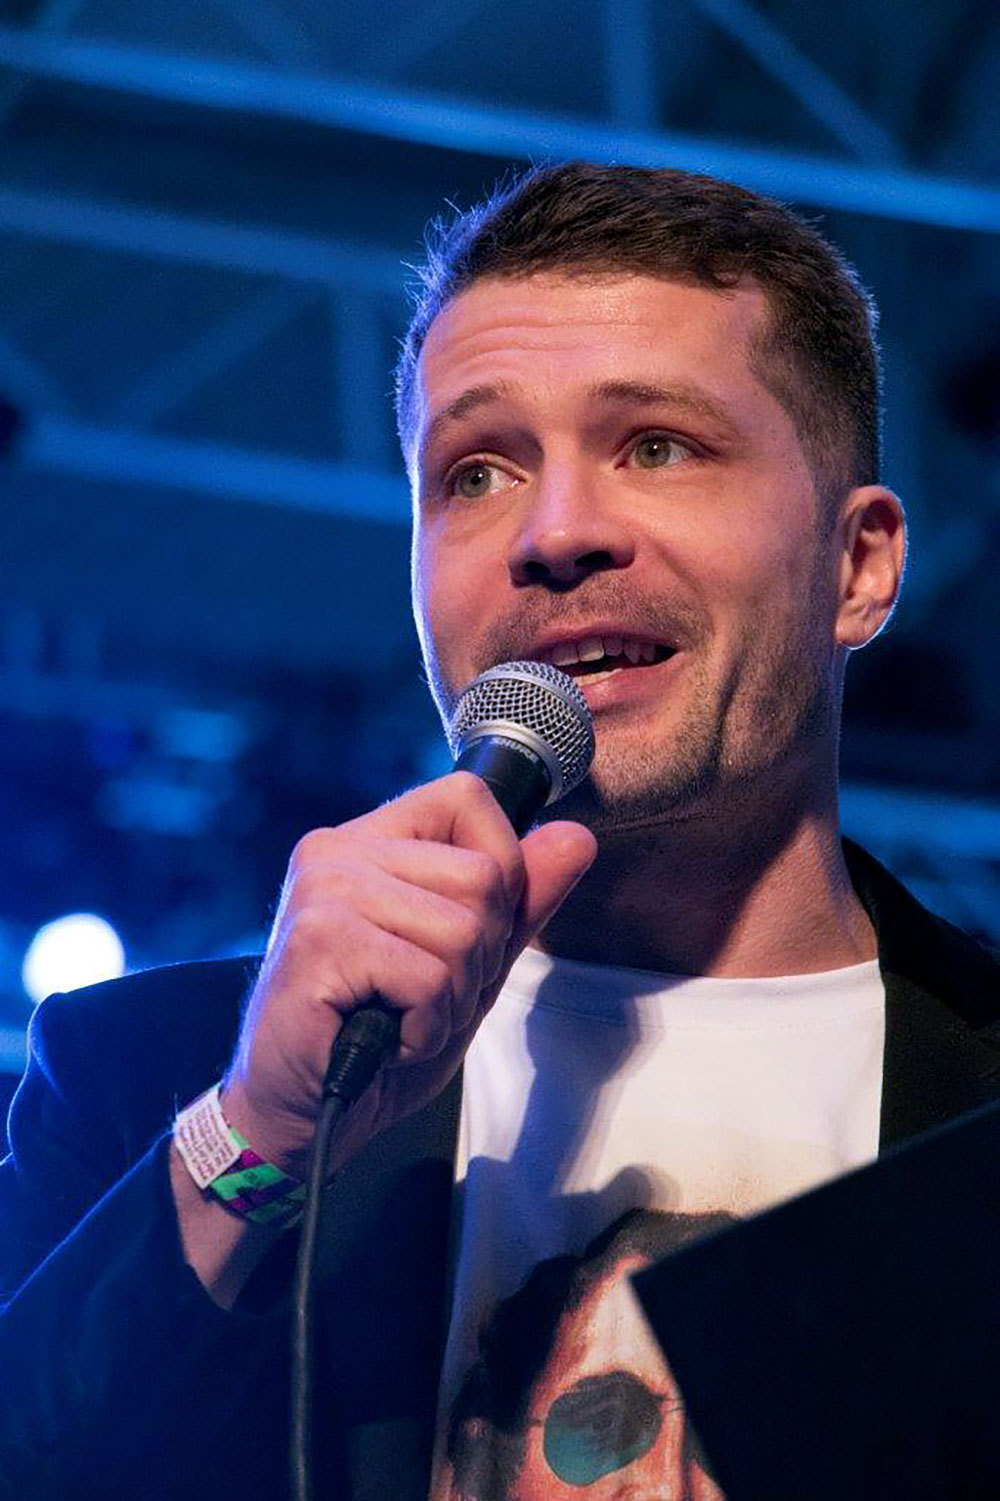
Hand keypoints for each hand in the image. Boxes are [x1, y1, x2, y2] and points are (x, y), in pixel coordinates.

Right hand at [220, 772, 595, 1175]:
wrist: (299, 1116)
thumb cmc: (377, 1040)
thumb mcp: (469, 966)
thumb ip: (520, 902)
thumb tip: (578, 837)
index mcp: (370, 840)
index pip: (468, 799)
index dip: (500, 869)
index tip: (464, 934)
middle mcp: (339, 850)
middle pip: (484, 875)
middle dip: (479, 956)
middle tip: (421, 994)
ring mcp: (324, 891)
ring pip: (465, 930)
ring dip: (451, 998)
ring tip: (400, 1016)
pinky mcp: (318, 942)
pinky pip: (429, 978)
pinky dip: (424, 1026)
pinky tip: (385, 1037)